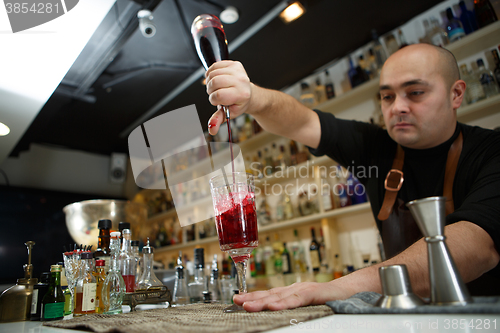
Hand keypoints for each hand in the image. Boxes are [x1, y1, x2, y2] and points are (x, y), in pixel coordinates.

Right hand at [205, 60, 251, 135]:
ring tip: (217, 87)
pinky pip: (215, 65)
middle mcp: (242, 81)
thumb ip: (218, 120)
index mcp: (241, 94)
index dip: (214, 99)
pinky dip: (211, 73)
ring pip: (212, 74)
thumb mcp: (229, 113)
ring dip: (210, 82)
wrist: (249, 94)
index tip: (218, 101)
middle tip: (216, 94)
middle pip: (214, 82)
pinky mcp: (235, 64)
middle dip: (211, 90)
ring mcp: (239, 71)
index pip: (218, 95)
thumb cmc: (238, 104)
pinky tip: (217, 78)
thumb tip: (211, 130)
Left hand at [233, 281, 352, 311]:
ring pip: (280, 296)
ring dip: (262, 301)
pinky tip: (274, 306)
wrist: (351, 291)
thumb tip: (273, 311)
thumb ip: (291, 306)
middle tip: (236, 301)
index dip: (253, 296)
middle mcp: (295, 288)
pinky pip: (298, 299)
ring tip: (247, 305)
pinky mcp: (315, 294)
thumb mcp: (305, 303)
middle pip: (270, 294)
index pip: (269, 294)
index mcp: (292, 291)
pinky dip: (285, 303)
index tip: (237, 299)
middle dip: (252, 298)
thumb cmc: (329, 298)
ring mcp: (304, 290)